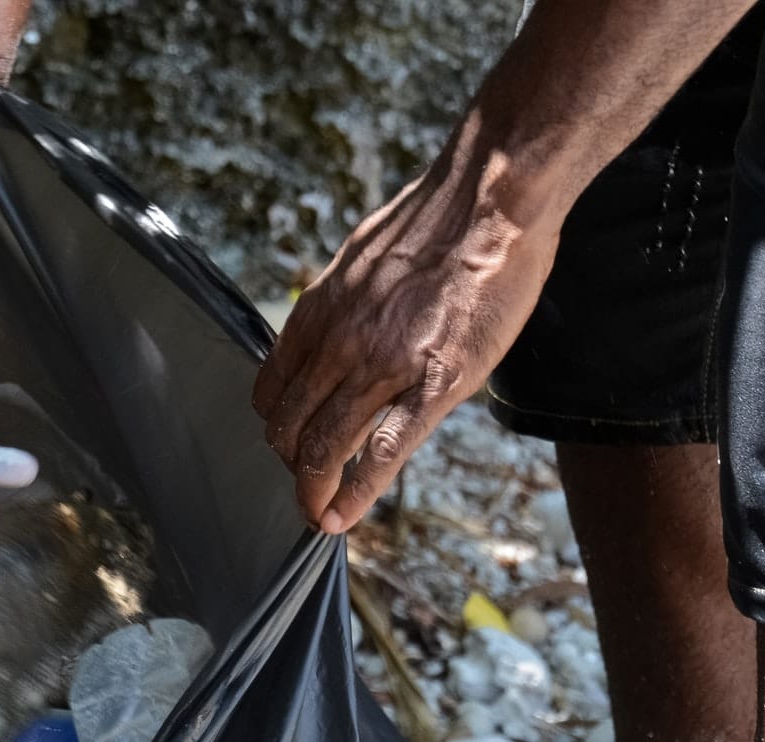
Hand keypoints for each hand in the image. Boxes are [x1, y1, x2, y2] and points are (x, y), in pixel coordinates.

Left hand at [253, 165, 561, 532]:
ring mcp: (383, 367)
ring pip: (326, 447)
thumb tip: (326, 330)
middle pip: (291, 428)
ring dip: (314, 491)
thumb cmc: (436, 224)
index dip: (275, 428)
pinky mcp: (434, 384)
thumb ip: (338, 306)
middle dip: (291, 469)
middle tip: (303, 493)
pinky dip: (356, 494)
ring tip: (317, 515)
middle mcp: (338, 344)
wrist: (491, 200)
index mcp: (318, 314)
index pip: (272, 391)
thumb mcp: (360, 261)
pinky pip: (383, 453)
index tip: (285, 447)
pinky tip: (343, 518)